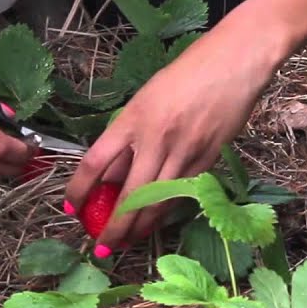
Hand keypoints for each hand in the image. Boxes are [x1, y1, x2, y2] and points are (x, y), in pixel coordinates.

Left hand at [64, 13, 286, 254]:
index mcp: (133, 118)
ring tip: (128, 242)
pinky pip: (182, 194)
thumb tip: (109, 176)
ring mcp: (185, 151)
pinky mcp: (209, 159)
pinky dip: (166, 211)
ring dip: (141, 227)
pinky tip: (156, 222)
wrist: (235, 61)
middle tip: (102, 247)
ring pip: (158, 202)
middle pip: (129, 195)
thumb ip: (127, 137)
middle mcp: (156, 138)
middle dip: (114, 226)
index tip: (71, 208)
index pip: (96, 162)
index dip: (79, 189)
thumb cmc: (186, 74)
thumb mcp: (145, 100)